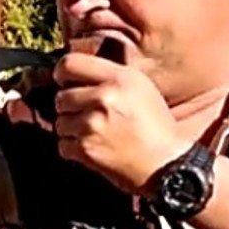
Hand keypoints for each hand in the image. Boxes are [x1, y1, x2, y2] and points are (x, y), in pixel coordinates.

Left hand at [53, 36, 186, 193]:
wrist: (167, 164)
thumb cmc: (156, 128)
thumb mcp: (141, 89)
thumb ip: (110, 77)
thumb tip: (72, 76)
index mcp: (120, 78)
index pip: (70, 64)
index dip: (62, 74)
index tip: (64, 82)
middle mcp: (105, 96)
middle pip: (61, 97)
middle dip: (70, 108)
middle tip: (89, 117)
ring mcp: (93, 123)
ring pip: (61, 122)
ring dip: (72, 131)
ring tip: (96, 136)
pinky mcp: (86, 148)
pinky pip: (63, 145)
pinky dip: (75, 151)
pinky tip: (96, 150)